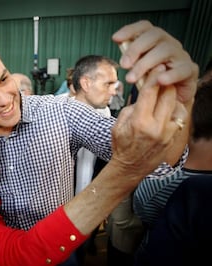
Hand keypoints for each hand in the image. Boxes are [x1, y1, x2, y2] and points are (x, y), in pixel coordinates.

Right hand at [111, 64, 184, 178]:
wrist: (130, 167)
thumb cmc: (121, 146)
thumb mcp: (118, 125)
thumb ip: (131, 109)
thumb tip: (142, 97)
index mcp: (139, 122)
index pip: (150, 93)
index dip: (154, 77)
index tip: (157, 67)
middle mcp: (156, 127)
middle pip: (167, 96)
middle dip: (165, 82)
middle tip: (163, 74)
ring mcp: (167, 133)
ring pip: (176, 105)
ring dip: (171, 96)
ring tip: (165, 92)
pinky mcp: (173, 138)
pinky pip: (178, 118)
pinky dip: (174, 110)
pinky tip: (167, 108)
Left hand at [112, 20, 198, 104]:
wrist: (172, 99)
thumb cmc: (153, 82)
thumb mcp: (139, 71)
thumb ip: (131, 62)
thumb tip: (121, 59)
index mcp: (155, 42)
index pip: (144, 27)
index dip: (130, 30)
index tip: (116, 39)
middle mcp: (169, 44)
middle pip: (155, 35)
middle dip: (136, 48)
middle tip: (124, 65)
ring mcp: (181, 56)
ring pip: (166, 50)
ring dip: (146, 64)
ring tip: (132, 79)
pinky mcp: (190, 70)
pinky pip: (182, 70)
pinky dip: (170, 75)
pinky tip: (160, 81)